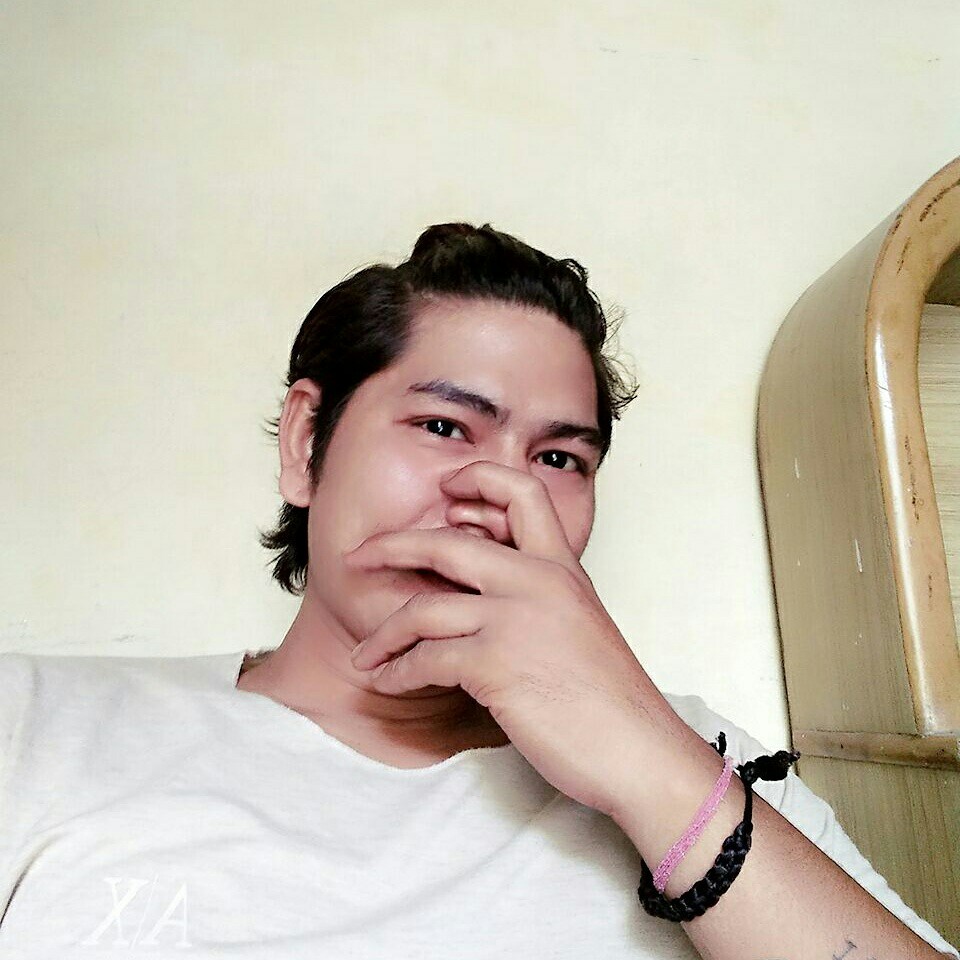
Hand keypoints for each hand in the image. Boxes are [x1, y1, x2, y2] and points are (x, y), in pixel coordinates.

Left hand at [345, 460, 674, 818]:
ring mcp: (516, 620)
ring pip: (424, 607)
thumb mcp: (580, 624)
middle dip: (393, 546)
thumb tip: (484, 594)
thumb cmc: (609, 698)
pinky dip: (398, 671)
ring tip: (365, 654)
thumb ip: (539, 596)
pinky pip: (425, 659)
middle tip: (359, 557)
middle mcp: (537, 581)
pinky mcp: (497, 665)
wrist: (640, 751)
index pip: (520, 491)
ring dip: (384, 634)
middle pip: (447, 541)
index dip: (479, 478)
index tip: (446, 490)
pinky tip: (389, 682)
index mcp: (561, 566)